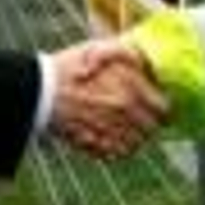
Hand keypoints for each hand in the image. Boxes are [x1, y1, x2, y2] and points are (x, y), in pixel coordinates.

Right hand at [47, 40, 168, 158]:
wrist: (39, 90)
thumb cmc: (69, 67)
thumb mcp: (102, 49)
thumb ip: (130, 55)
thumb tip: (147, 65)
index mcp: (132, 87)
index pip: (165, 108)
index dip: (162, 107)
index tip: (158, 106)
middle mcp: (125, 112)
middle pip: (153, 129)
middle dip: (149, 123)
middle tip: (140, 118)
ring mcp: (110, 131)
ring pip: (137, 144)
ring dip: (134, 138)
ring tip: (124, 129)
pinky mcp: (94, 145)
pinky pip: (117, 155)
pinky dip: (117, 150)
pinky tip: (110, 139)